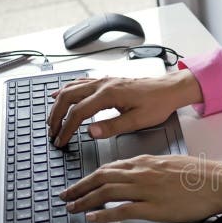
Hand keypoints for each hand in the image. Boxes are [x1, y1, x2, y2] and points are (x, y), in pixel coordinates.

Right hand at [47, 69, 202, 146]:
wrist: (169, 90)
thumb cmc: (158, 104)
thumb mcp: (137, 120)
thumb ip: (112, 127)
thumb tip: (90, 132)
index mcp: (108, 95)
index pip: (78, 113)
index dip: (67, 128)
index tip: (61, 141)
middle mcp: (103, 84)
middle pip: (68, 97)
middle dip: (56, 115)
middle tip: (52, 132)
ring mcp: (104, 81)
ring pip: (71, 89)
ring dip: (58, 104)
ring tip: (52, 119)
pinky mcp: (107, 82)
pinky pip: (80, 83)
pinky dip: (66, 90)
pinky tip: (59, 95)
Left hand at [59, 155, 221, 222]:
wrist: (218, 183)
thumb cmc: (200, 175)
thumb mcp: (171, 163)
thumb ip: (151, 169)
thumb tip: (137, 176)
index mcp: (146, 162)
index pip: (110, 168)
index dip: (90, 177)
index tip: (79, 184)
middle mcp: (142, 173)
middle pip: (102, 178)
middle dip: (80, 188)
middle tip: (66, 196)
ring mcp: (146, 190)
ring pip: (106, 192)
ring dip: (85, 200)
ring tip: (73, 208)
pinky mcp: (153, 207)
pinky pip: (122, 210)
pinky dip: (104, 213)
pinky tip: (94, 217)